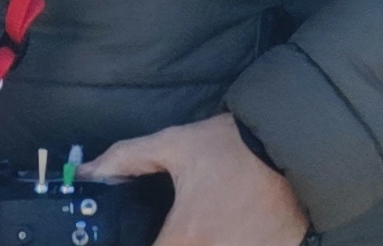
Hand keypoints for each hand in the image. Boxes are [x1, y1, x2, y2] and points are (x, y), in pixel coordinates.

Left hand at [84, 114, 307, 245]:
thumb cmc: (231, 147)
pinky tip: (227, 229)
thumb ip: (124, 160)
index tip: (136, 236)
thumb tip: (87, 172)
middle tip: (169, 229)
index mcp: (186, 238)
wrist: (295, 148)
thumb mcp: (173, 145)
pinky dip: (227, 244)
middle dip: (169, 243)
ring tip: (201, 225)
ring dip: (199, 242)